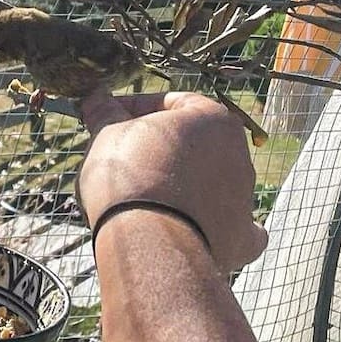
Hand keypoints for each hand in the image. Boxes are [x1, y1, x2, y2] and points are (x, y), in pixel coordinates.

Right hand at [77, 91, 266, 272]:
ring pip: (213, 183)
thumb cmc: (130, 177)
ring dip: (185, 185)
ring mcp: (244, 197)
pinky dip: (219, 225)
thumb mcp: (108, 135)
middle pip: (195, 143)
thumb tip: (96, 99)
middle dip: (161, 149)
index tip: (109, 118)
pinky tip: (199, 228)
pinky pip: (236, 227)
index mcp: (213, 119)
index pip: (172, 102)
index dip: (135, 108)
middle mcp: (239, 154)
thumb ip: (106, 114)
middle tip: (123, 158)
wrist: (150, 241)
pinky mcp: (242, 236)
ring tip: (146, 197)